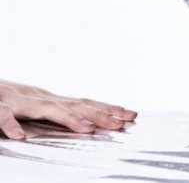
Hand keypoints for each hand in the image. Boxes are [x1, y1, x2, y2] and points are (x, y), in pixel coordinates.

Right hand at [0, 79, 136, 140]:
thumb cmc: (9, 98)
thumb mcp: (38, 105)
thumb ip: (59, 112)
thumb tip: (88, 120)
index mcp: (51, 99)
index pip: (86, 103)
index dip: (108, 108)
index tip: (131, 115)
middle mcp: (41, 97)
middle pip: (75, 105)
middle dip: (101, 114)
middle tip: (122, 123)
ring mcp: (20, 101)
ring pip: (47, 109)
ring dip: (69, 119)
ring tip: (88, 129)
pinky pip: (2, 116)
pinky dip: (11, 125)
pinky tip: (20, 136)